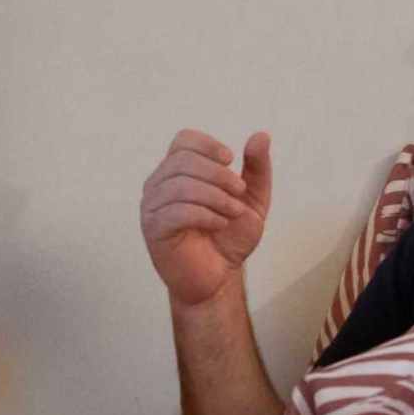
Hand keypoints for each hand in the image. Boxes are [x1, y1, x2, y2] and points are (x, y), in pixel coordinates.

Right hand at [141, 130, 271, 309]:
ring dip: (215, 197)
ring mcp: (152, 206)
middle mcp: (159, 184)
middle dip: (219, 174)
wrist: (219, 279)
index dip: (208, 145)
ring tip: (233, 213)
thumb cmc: (229, 238)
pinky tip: (220, 224)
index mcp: (177, 171)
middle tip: (239, 193)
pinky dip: (205, 215)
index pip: (183, 140)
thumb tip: (261, 135)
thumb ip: (257, 169)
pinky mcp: (153, 229)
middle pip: (183, 160)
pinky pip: (176, 211)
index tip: (231, 160)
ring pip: (180, 185)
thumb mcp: (252, 199)